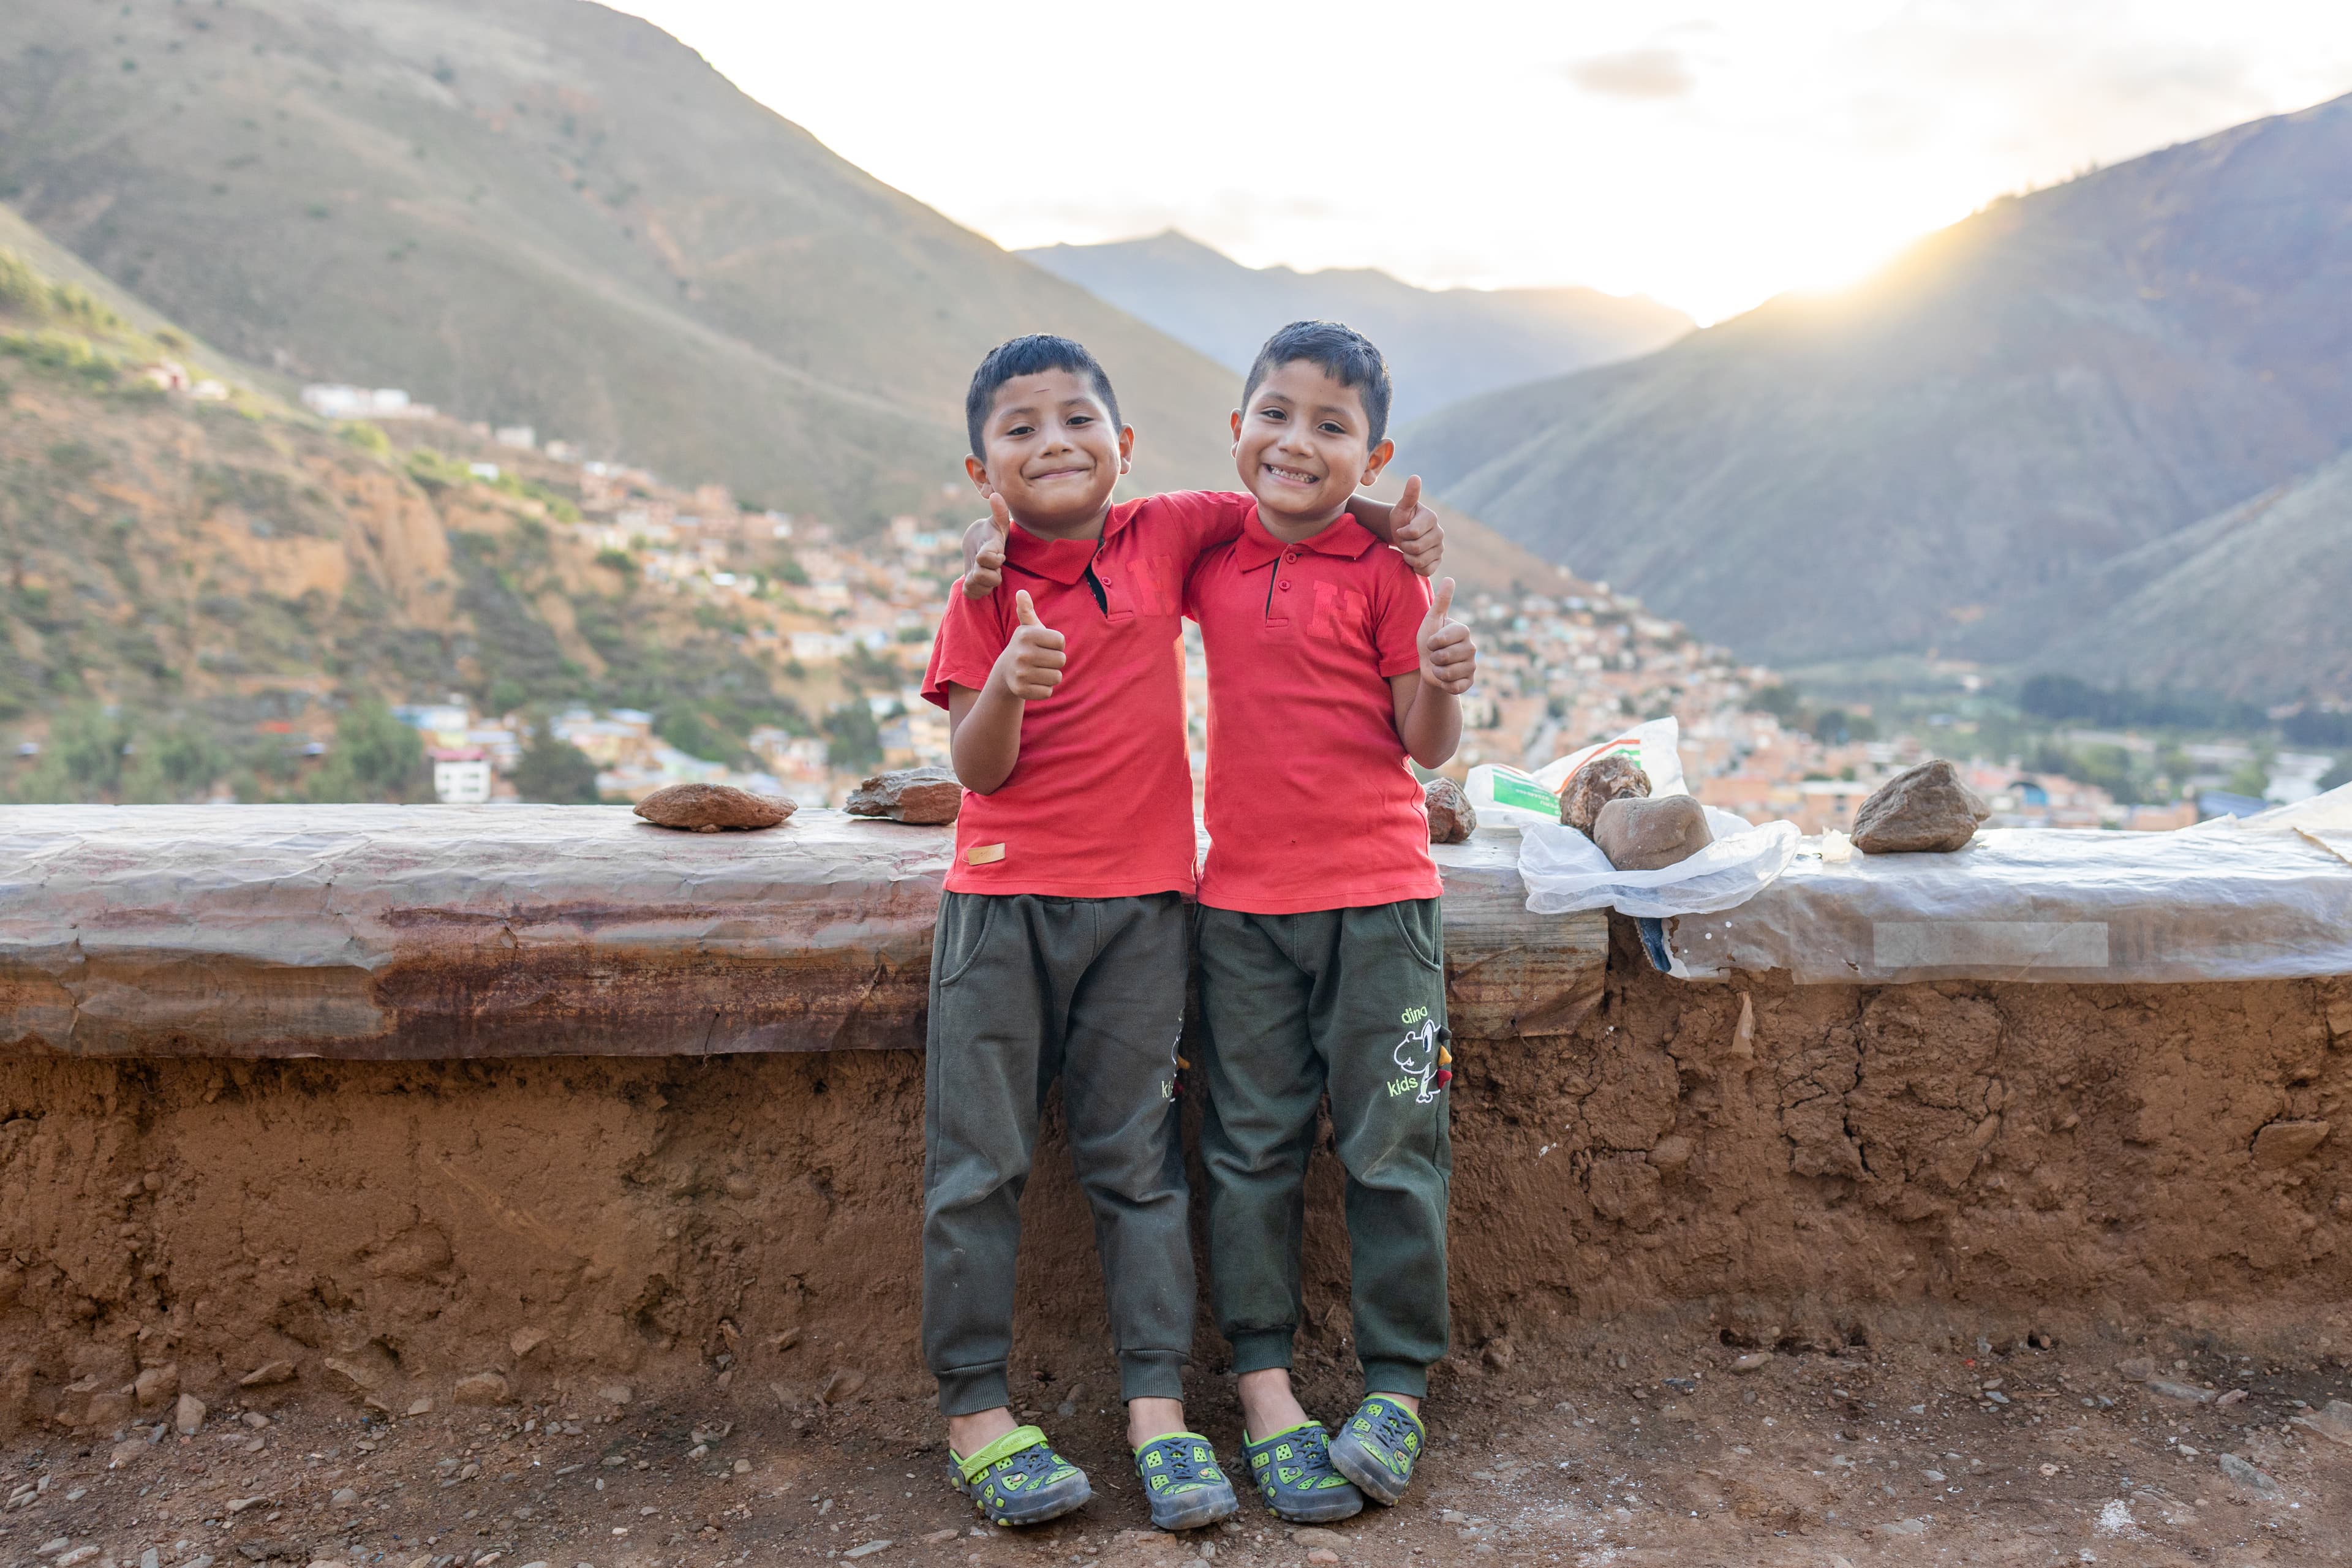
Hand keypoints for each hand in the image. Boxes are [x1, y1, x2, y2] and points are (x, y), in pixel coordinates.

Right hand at [961, 492, 1010, 598]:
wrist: (975, 540)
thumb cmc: (992, 533)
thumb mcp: (999, 523)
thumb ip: (1000, 512)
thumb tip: (996, 495)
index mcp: (984, 547)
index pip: (985, 557)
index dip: (995, 559)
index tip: (1002, 556)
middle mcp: (974, 561)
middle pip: (982, 576)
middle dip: (994, 575)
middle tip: (998, 568)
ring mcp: (969, 571)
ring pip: (976, 586)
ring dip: (989, 584)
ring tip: (993, 574)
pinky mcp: (967, 582)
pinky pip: (971, 593)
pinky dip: (980, 591)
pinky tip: (987, 583)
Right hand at [995, 589, 1065, 699]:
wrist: (1006, 672)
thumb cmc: (1025, 646)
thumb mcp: (1026, 628)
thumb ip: (1027, 610)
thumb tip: (1021, 592)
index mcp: (1026, 635)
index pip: (1060, 641)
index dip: (1056, 645)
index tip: (1044, 645)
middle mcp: (1022, 653)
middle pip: (1061, 660)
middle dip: (1055, 661)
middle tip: (1041, 660)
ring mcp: (1020, 673)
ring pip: (1056, 677)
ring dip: (1051, 675)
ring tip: (1038, 670)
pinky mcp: (1021, 691)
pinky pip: (1048, 691)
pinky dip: (1044, 689)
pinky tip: (1033, 682)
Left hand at [1389, 475, 1444, 577]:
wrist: (1402, 535)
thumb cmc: (1401, 519)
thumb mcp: (1401, 507)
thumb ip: (1409, 494)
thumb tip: (1415, 477)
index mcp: (1431, 518)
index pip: (1413, 532)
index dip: (1401, 533)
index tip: (1400, 529)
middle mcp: (1439, 533)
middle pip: (1416, 548)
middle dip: (1404, 546)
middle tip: (1402, 541)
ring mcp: (1440, 548)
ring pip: (1420, 561)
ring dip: (1408, 558)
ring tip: (1407, 550)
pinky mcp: (1438, 561)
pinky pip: (1426, 571)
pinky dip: (1415, 568)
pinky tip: (1413, 560)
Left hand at [1417, 577, 1475, 694]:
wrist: (1428, 665)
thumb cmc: (1429, 640)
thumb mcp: (1431, 620)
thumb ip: (1441, 601)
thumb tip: (1450, 578)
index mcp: (1464, 631)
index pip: (1443, 639)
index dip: (1431, 642)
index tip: (1431, 641)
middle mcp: (1472, 648)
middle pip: (1446, 657)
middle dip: (1433, 657)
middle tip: (1435, 655)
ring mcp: (1472, 666)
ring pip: (1449, 673)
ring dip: (1437, 671)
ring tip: (1439, 666)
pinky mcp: (1470, 682)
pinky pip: (1455, 687)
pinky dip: (1445, 684)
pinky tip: (1445, 678)